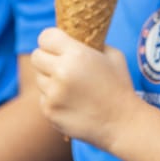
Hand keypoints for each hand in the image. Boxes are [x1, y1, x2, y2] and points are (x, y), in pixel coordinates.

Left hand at [31, 27, 140, 148]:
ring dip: (50, 80)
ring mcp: (53, 94)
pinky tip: (71, 103)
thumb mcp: (112, 55)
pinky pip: (43, 99)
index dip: (50, 40)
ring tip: (71, 87)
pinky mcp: (49, 112)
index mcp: (77, 54)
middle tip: (60, 65)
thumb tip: (74, 38)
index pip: (46, 37)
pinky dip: (53, 99)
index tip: (56, 45)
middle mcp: (61, 72)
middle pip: (36, 56)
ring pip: (39, 78)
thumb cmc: (120, 86)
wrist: (122, 123)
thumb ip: (91, 44)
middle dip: (47, 58)